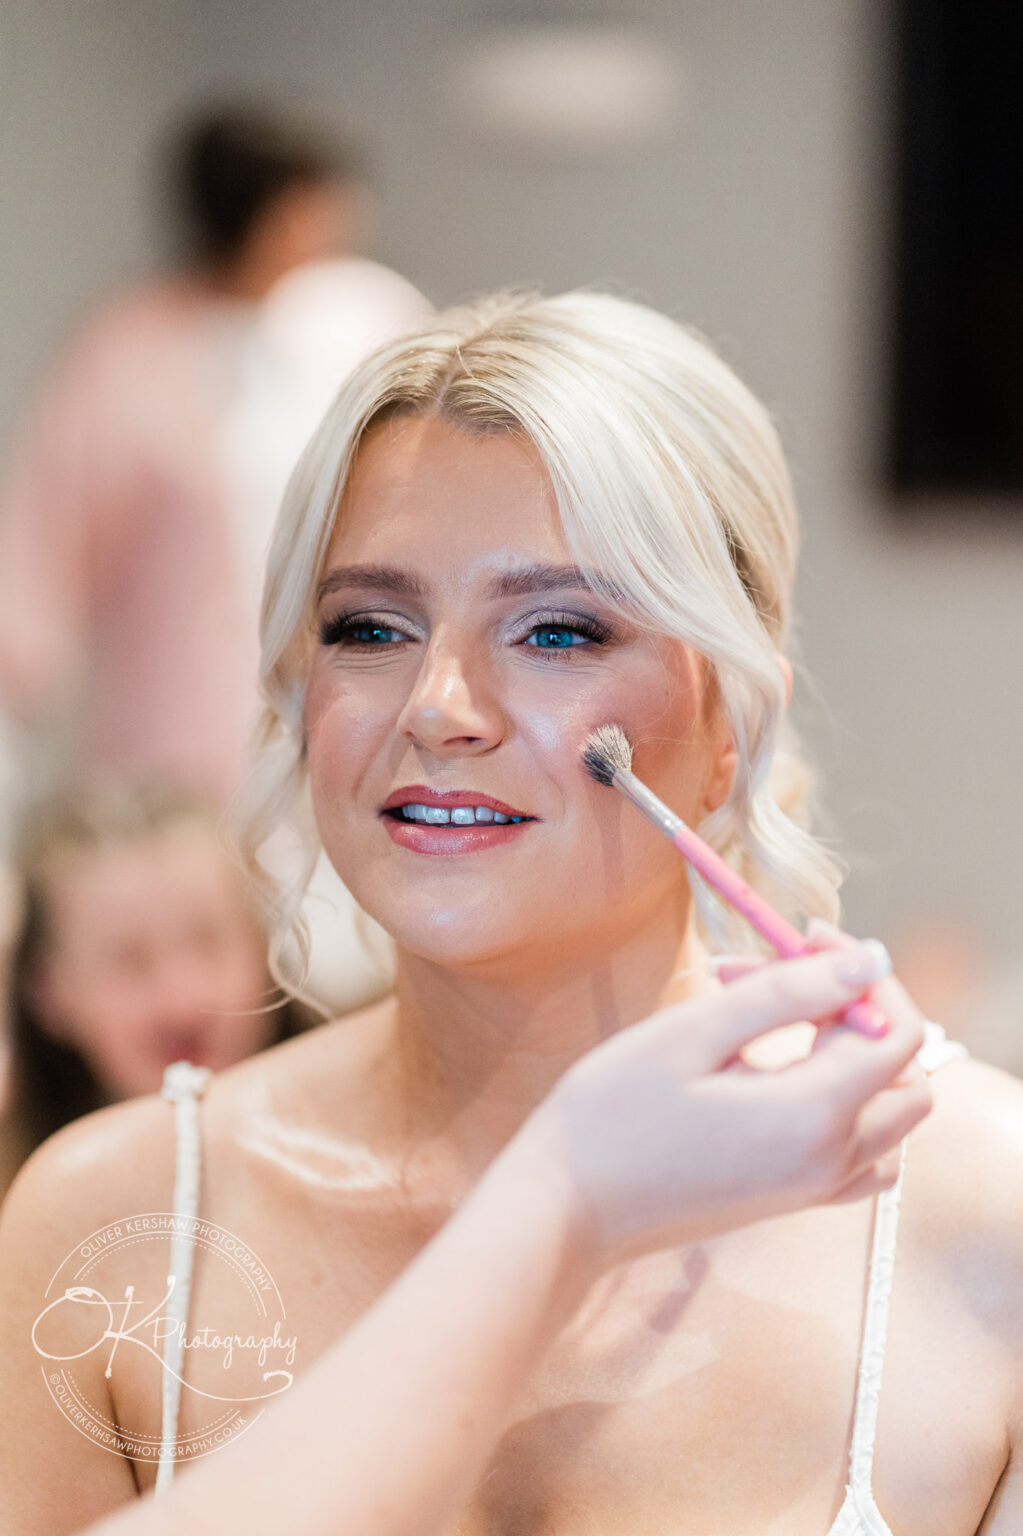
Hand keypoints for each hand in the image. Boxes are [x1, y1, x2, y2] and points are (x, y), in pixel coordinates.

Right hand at [527, 938, 931, 1273]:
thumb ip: (788, 993)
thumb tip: (868, 960)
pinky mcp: (790, 1198)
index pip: (895, 1031)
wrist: (565, 1210)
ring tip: (770, 1021)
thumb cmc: (611, 1117)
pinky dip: (846, 1102)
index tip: (804, 936)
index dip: (864, 971)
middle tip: (782, 975)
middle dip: (858, 1006)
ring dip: (851, 1052)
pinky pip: (861, 1150)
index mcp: (812, 1116)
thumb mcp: (692, 1034)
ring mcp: (813, 1187)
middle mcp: (829, 1160)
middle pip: (904, 1072)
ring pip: (888, 1110)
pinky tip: (780, 1075)